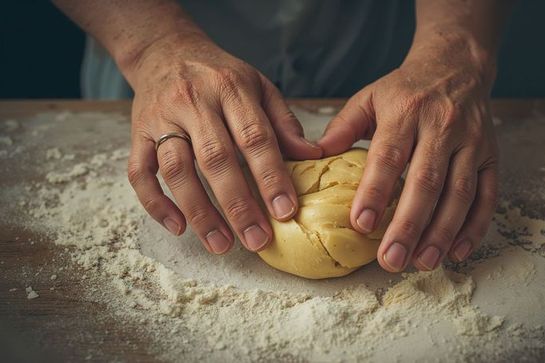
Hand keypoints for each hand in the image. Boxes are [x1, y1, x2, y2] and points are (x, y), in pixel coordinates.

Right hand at [126, 32, 321, 253]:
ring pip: (176, 170)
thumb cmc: (219, 75)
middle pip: (215, 159)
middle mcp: (193, 102)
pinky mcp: (137, 134)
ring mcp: (160, 118)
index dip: (271, 177)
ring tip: (221, 245)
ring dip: (199, 212)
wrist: (165, 51)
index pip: (254, 137)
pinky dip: (156, 203)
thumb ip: (283, 122)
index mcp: (230, 89)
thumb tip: (313, 156)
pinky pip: (139, 173)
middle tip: (256, 240)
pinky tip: (178, 227)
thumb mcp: (258, 86)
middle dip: (238, 205)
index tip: (286, 212)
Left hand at [318, 32, 498, 271]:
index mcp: (405, 112)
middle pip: (426, 181)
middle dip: (409, 225)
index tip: (361, 224)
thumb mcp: (369, 98)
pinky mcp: (491, 156)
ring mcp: (471, 143)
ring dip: (442, 232)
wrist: (457, 66)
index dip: (375, 192)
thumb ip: (343, 127)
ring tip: (422, 262)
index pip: (389, 156)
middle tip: (391, 260)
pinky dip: (474, 226)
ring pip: (459, 193)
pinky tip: (457, 251)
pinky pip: (487, 195)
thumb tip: (312, 156)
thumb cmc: (406, 90)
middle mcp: (442, 127)